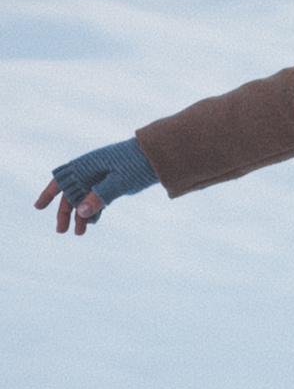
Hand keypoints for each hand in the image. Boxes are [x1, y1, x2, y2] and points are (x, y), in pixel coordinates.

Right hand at [38, 138, 156, 234]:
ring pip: (85, 198)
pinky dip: (94, 211)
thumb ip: (99, 196)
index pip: (61, 181)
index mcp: (86, 166)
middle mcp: (90, 172)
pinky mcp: (112, 184)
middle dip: (65, 212)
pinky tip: (91, 223)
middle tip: (61, 231)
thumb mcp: (119, 182)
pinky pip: (98, 199)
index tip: (38, 207)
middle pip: (72, 193)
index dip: (48, 194)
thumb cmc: (137, 164)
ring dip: (81, 215)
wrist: (158, 155)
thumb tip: (79, 213)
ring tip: (79, 233)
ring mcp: (101, 178)